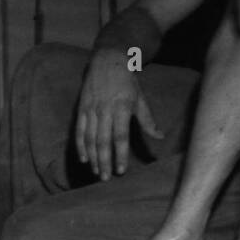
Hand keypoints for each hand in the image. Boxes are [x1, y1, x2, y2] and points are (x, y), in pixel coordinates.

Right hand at [75, 52, 164, 179]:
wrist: (107, 61)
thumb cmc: (127, 82)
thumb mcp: (140, 99)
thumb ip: (148, 120)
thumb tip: (159, 137)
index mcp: (122, 107)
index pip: (120, 136)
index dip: (120, 154)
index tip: (121, 171)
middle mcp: (105, 109)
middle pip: (103, 141)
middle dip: (104, 161)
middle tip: (106, 179)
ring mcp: (91, 109)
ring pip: (90, 138)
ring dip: (93, 157)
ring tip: (96, 172)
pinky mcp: (81, 108)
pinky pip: (79, 130)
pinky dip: (80, 145)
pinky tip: (83, 159)